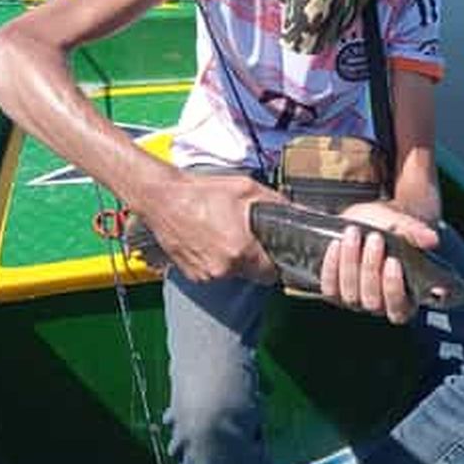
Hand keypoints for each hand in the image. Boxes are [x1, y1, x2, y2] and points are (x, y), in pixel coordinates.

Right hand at [143, 174, 281, 283]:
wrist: (163, 198)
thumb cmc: (203, 192)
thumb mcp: (246, 189)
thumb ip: (276, 203)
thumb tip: (299, 212)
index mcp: (241, 250)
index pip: (271, 274)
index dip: (275, 262)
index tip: (274, 251)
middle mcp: (224, 268)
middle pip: (253, 274)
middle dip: (255, 258)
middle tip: (248, 236)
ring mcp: (206, 274)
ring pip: (233, 273)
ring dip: (234, 259)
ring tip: (225, 233)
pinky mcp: (192, 275)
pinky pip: (214, 272)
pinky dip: (216, 261)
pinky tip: (210, 239)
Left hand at [319, 201, 438, 324]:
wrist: (365, 219)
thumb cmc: (389, 228)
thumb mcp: (403, 226)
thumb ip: (416, 233)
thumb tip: (431, 240)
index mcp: (403, 299)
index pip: (398, 309)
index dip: (393, 289)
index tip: (393, 261)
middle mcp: (377, 305)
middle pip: (372, 299)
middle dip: (371, 267)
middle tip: (375, 238)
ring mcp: (354, 300)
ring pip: (349, 293)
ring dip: (350, 262)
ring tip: (354, 234)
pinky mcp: (333, 290)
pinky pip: (329, 286)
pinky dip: (331, 265)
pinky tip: (337, 244)